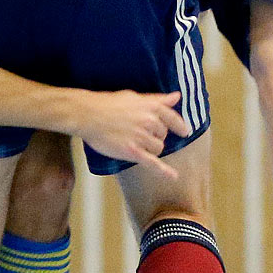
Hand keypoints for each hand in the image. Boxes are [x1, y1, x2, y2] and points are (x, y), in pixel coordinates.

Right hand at [73, 90, 189, 179]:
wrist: (88, 114)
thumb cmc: (108, 104)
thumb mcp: (134, 97)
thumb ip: (157, 99)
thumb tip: (177, 96)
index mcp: (151, 107)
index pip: (172, 118)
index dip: (179, 126)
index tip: (184, 132)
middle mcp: (150, 122)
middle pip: (163, 135)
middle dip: (155, 136)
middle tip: (137, 132)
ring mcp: (141, 138)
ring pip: (158, 148)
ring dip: (150, 148)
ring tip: (132, 142)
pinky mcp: (132, 152)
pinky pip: (152, 163)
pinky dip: (164, 171)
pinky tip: (173, 177)